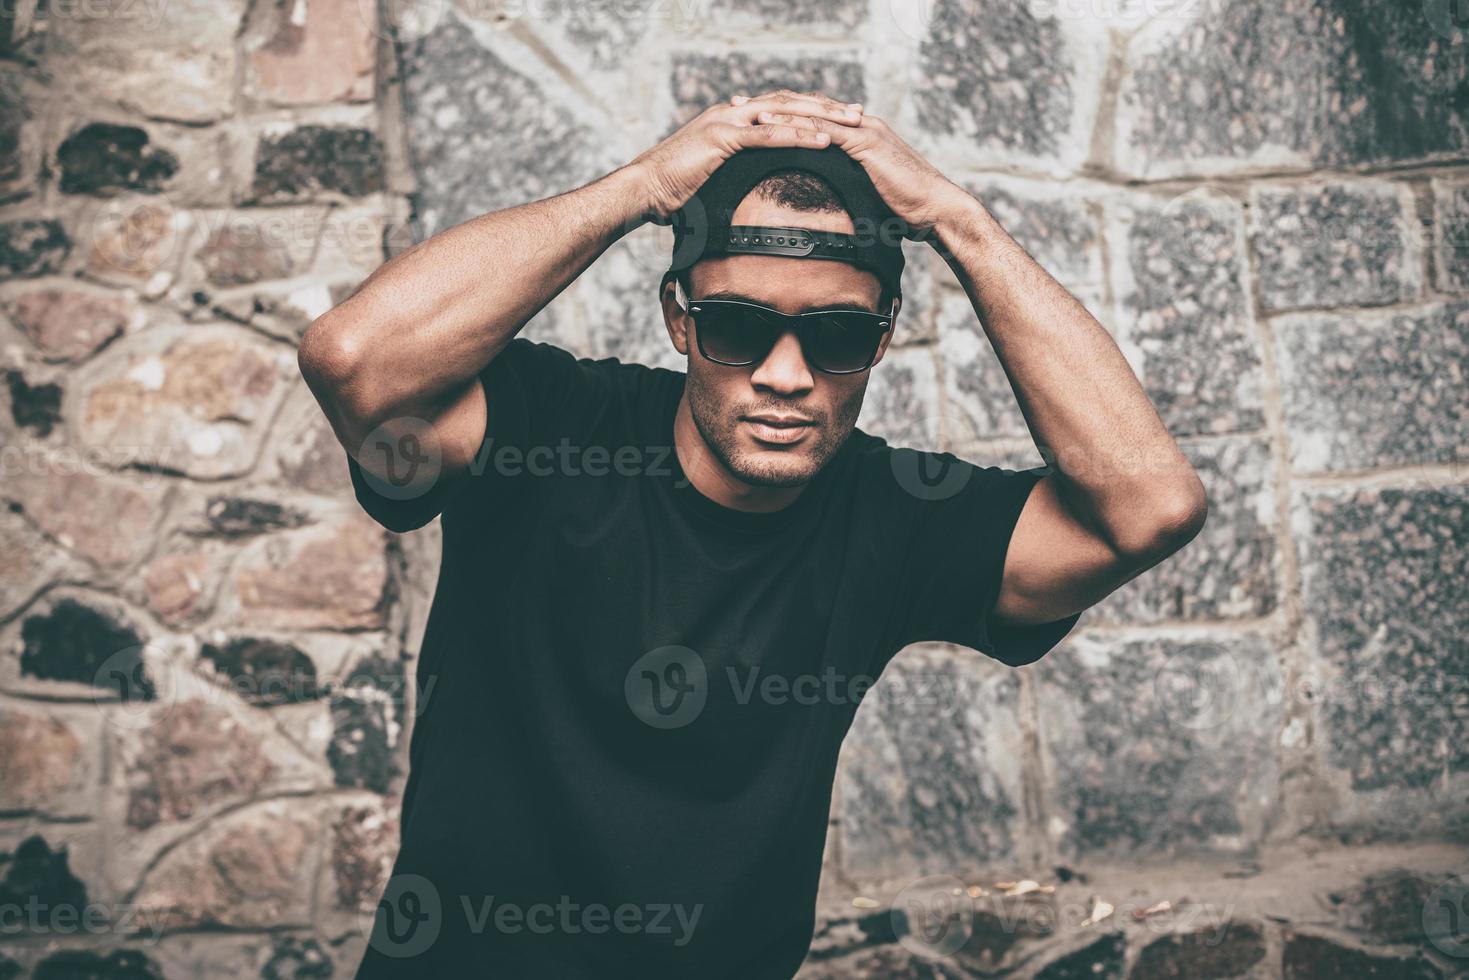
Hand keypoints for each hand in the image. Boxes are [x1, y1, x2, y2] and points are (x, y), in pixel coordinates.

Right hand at [624, 92, 865, 224]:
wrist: (645, 189)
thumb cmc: (674, 188)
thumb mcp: (712, 175)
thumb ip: (734, 170)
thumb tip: (752, 184)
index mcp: (733, 118)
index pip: (781, 108)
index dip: (813, 111)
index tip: (842, 119)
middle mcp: (733, 112)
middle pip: (789, 103)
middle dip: (826, 107)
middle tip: (859, 113)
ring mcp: (727, 121)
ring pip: (783, 113)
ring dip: (820, 117)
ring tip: (850, 124)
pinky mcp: (722, 137)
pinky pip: (767, 134)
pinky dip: (796, 135)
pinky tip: (821, 140)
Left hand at [737, 90, 970, 239]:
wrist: (933, 208)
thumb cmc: (905, 207)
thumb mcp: (869, 191)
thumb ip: (850, 185)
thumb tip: (829, 199)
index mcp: (858, 131)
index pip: (815, 115)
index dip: (784, 113)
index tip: (752, 115)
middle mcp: (859, 123)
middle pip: (808, 106)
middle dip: (772, 104)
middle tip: (737, 103)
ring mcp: (863, 129)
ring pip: (812, 113)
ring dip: (777, 111)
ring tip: (745, 110)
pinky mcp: (865, 143)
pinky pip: (823, 130)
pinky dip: (796, 126)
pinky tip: (771, 127)